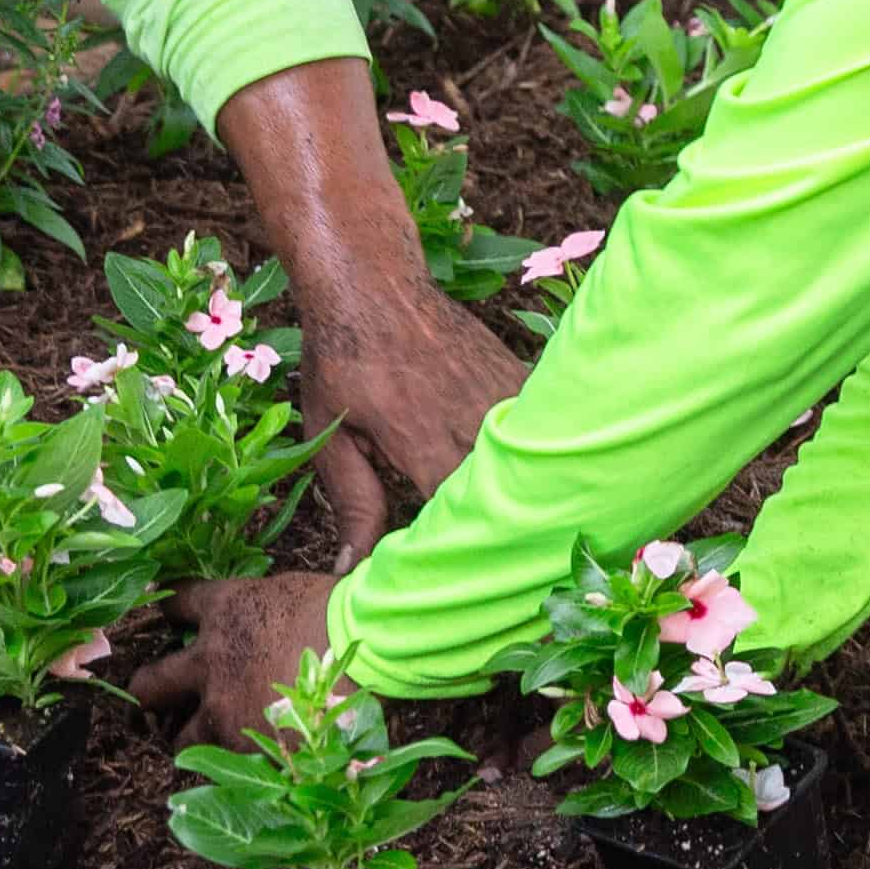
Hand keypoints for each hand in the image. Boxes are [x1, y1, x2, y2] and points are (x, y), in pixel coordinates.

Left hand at [126, 569, 343, 749]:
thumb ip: (260, 612)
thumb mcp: (290, 594)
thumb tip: (264, 626)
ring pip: (181, 738)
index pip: (175, 605)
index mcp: (223, 612)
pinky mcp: (248, 746)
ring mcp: (225, 709)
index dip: (168, 613)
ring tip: (204, 743)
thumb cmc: (341, 611)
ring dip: (189, 737)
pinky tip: (249, 759)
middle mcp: (210, 661)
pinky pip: (224, 763)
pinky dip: (233, 761)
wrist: (369, 645)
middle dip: (146, 694)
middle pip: (148, 684)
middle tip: (152, 703)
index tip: (171, 619)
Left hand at [296, 283, 519, 565]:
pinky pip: (538, 425)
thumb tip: (355, 569)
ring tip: (534, 534)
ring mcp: (501, 392)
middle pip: (507, 497)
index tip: (461, 586)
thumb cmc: (342, 359)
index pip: (460, 521)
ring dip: (528, 493)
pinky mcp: (516, 374)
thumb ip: (352, 501)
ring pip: (532, 460)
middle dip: (505, 535)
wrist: (373, 282)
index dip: (464, 559)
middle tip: (504, 573)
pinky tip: (534, 477)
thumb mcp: (331, 433)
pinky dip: (536, 452)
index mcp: (423, 441)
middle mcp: (471, 418)